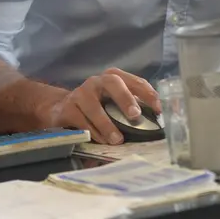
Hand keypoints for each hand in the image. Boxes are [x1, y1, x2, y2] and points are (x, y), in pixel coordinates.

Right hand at [42, 68, 160, 144]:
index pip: (134, 81)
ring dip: (107, 124)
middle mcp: (97, 81)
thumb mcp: (114, 102)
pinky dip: (92, 132)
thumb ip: (132, 106)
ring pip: (94, 106)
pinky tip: (101, 141)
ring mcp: (80, 93)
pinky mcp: (67, 108)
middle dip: (125, 98)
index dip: (147, 93)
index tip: (158, 109)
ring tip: (118, 139)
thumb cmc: (96, 106)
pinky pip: (81, 121)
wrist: (61, 108)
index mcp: (113, 77)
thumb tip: (156, 120)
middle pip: (112, 82)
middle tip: (135, 116)